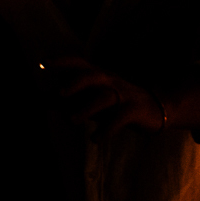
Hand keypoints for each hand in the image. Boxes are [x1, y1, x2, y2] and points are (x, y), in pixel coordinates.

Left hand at [45, 57, 164, 136]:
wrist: (159, 108)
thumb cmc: (116, 103)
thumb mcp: (92, 98)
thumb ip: (67, 100)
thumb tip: (40, 101)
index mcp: (99, 76)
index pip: (79, 63)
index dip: (62, 62)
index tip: (42, 63)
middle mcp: (110, 81)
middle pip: (92, 76)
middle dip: (75, 83)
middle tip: (60, 94)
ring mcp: (124, 95)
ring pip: (105, 98)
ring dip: (87, 109)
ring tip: (73, 120)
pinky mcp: (135, 111)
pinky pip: (119, 119)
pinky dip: (106, 130)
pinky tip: (95, 139)